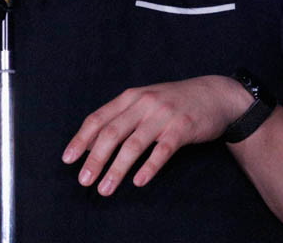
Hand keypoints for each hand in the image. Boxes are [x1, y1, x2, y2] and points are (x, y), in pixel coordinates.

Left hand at [61, 75, 251, 195]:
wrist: (214, 95)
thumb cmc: (174, 103)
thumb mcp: (144, 103)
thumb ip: (120, 119)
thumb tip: (91, 144)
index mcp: (130, 97)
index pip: (98, 118)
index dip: (81, 139)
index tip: (68, 159)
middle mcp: (144, 103)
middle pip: (112, 133)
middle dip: (95, 159)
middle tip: (84, 180)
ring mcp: (163, 115)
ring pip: (134, 145)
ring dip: (116, 169)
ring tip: (105, 189)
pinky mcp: (182, 128)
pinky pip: (163, 150)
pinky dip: (149, 167)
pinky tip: (139, 181)